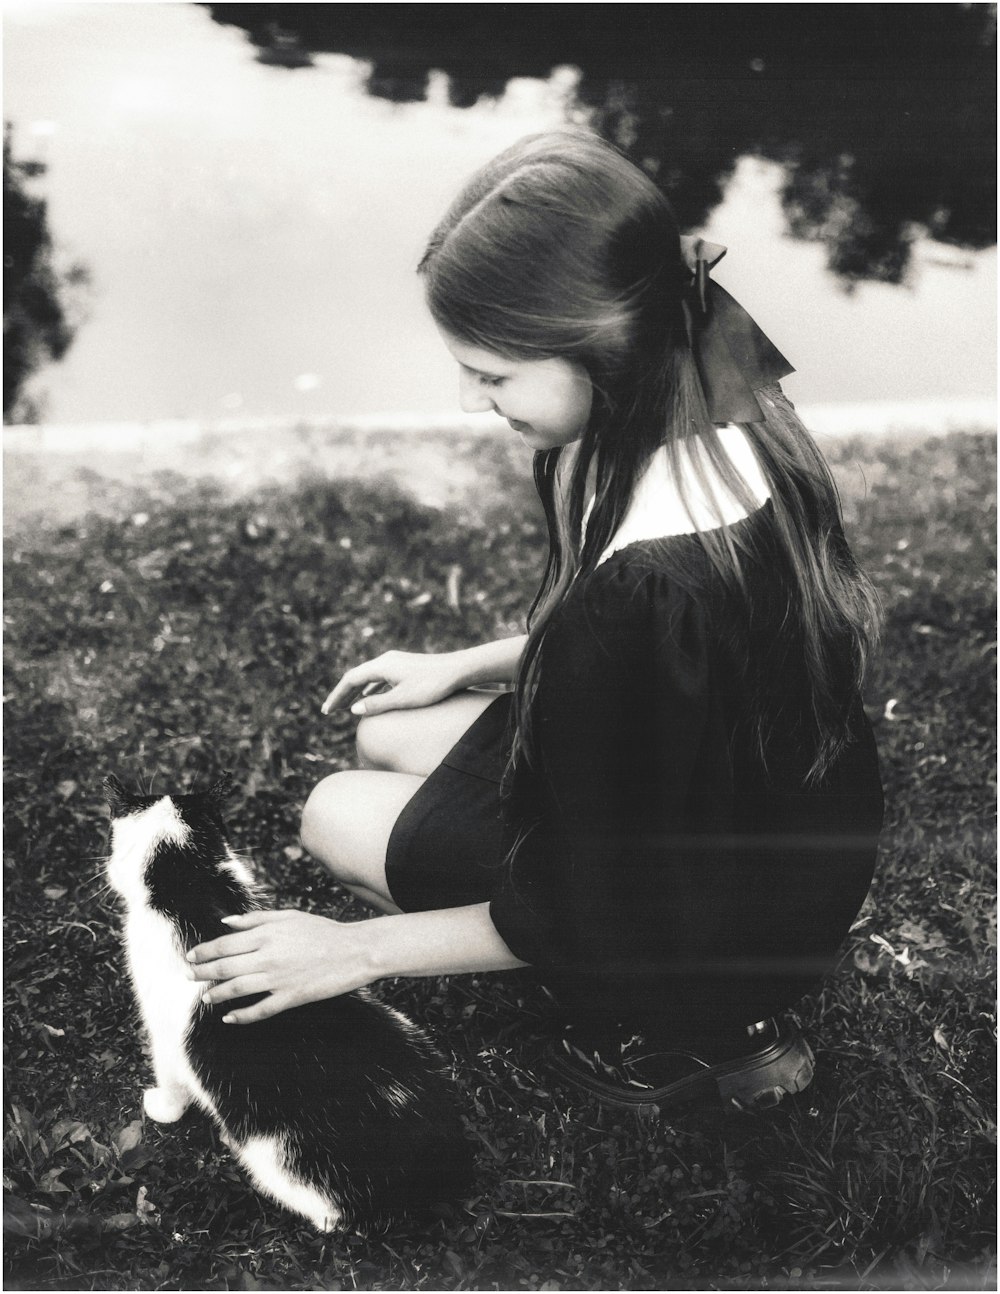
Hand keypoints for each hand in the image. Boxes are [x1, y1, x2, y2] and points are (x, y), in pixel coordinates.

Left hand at [186, 910, 379, 1023]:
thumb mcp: (288, 917)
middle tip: (189, 977)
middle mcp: (267, 956)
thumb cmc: (322, 931)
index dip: (204, 951)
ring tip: (205, 998)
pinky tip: (230, 1018)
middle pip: (225, 967)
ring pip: (236, 989)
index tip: (191, 956)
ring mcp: (277, 979)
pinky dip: (241, 1016)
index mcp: (266, 935)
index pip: (225, 944)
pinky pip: (259, 1010)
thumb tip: (226, 922)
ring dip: (216, 995)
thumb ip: (255, 919)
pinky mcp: (290, 997)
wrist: (354, 951)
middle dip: (202, 973)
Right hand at [321, 649, 464, 717]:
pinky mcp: (405, 667)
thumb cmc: (433, 685)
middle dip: (342, 694)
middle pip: (356, 677)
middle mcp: (386, 660)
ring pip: (368, 677)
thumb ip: (378, 705)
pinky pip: (379, 677)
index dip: (337, 696)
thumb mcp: (404, 699)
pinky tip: (368, 697)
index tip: (326, 711)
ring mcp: (396, 662)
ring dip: (355, 692)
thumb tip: (353, 709)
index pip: (350, 680)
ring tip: (345, 707)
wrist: (459, 670)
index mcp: (382, 666)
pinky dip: (369, 688)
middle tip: (329, 711)